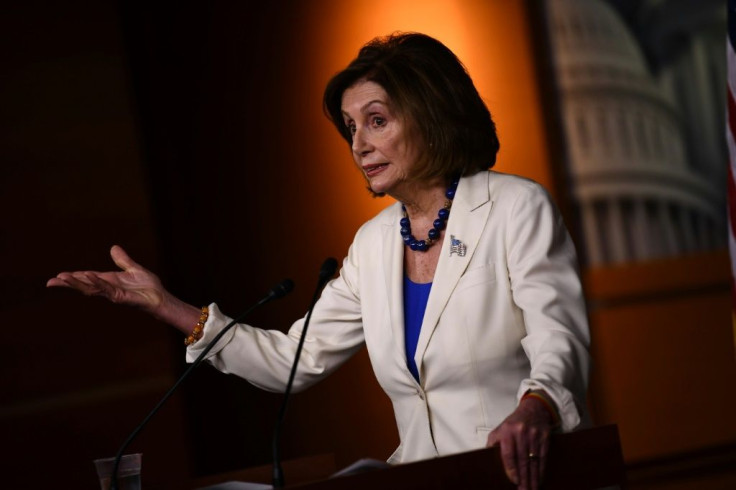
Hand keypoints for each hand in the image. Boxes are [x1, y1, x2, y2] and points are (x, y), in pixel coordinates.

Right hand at [47, 245, 166, 314]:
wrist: (161, 297)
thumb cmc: (148, 286)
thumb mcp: (133, 269)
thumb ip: (123, 260)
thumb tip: (113, 247)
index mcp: (109, 280)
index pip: (87, 278)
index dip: (73, 277)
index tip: (57, 276)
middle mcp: (108, 288)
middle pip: (84, 285)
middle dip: (68, 284)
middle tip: (51, 282)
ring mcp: (113, 293)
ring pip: (91, 288)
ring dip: (77, 283)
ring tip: (63, 278)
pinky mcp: (121, 297)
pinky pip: (107, 289)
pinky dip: (98, 282)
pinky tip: (89, 275)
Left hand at [487, 392, 556, 489]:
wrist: (534, 408)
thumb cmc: (514, 422)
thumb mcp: (500, 428)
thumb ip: (492, 442)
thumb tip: (485, 457)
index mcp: (508, 431)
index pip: (509, 453)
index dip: (511, 468)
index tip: (514, 481)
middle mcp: (521, 433)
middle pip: (522, 459)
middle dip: (524, 477)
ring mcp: (534, 435)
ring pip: (534, 460)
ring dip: (533, 477)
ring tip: (532, 489)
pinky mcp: (545, 437)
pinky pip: (543, 457)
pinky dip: (542, 470)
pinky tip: (539, 479)